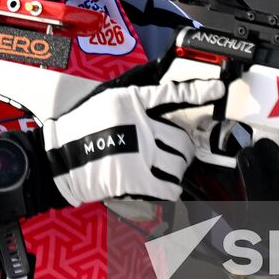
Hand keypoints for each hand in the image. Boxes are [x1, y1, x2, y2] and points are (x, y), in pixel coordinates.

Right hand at [43, 59, 224, 205]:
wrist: (60, 157)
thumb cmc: (80, 127)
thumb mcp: (107, 97)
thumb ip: (135, 96)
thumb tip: (160, 88)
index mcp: (133, 102)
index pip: (173, 94)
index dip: (198, 91)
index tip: (218, 89)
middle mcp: (140, 125)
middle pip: (181, 139)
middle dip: (185, 150)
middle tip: (178, 155)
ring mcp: (139, 153)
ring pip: (178, 164)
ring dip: (177, 170)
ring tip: (166, 171)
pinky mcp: (134, 178)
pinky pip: (168, 187)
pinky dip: (171, 190)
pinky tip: (167, 188)